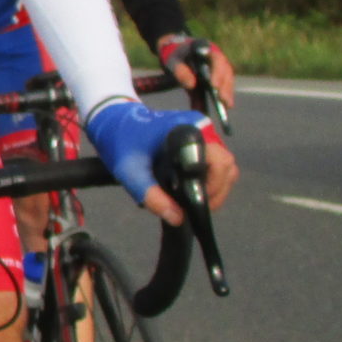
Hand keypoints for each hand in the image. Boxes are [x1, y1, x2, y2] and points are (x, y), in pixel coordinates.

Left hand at [84, 102, 239, 224]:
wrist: (115, 122)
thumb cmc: (122, 144)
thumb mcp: (130, 173)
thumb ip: (152, 196)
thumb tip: (177, 218)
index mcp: (188, 131)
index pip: (219, 162)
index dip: (214, 187)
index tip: (197, 202)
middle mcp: (202, 127)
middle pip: (226, 165)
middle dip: (215, 191)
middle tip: (194, 207)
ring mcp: (204, 131)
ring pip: (225, 165)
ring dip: (215, 186)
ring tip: (193, 201)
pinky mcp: (202, 137)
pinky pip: (216, 161)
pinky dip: (211, 178)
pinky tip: (193, 189)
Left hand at [157, 33, 237, 109]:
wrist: (178, 56)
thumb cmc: (176, 56)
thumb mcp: (173, 61)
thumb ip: (180, 70)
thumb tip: (191, 85)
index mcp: (206, 50)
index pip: (216, 59)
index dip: (217, 72)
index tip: (214, 85)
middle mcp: (217, 59)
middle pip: (225, 72)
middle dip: (225, 87)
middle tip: (223, 100)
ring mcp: (219, 68)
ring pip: (227, 81)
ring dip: (227, 93)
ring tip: (226, 107)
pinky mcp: (217, 79)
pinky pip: (221, 88)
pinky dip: (221, 98)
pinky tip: (222, 109)